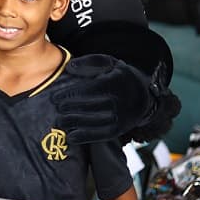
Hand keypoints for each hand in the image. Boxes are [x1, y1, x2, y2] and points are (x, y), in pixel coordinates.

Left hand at [52, 54, 178, 144]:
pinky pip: (101, 135)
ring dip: (75, 123)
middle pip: (91, 106)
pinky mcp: (119, 130)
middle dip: (71, 108)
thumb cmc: (120, 77)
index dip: (71, 94)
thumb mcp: (110, 63)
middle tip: (56, 109)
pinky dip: (85, 137)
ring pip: (95, 122)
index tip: (55, 97)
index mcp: (116, 82)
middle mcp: (119, 101)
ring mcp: (120, 117)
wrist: (144, 97)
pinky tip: (71, 137)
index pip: (90, 89)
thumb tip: (69, 67)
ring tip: (59, 122)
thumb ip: (90, 62)